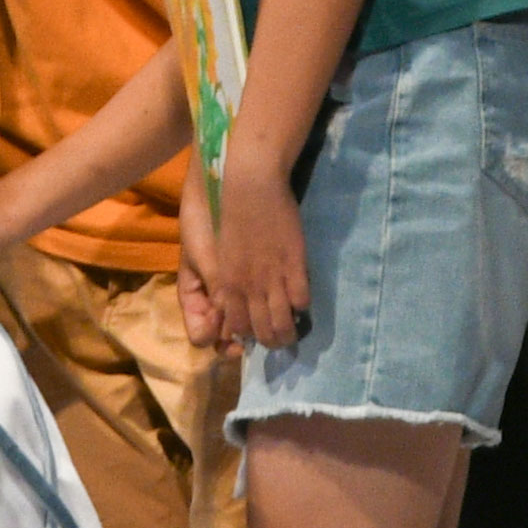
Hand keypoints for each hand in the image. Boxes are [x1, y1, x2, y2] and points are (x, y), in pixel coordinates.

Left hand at [181, 128, 311, 351]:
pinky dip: (302, 304)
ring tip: (293, 330)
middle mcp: (250, 287)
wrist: (250, 186)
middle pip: (264, 332)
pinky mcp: (295, 266)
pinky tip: (301, 299)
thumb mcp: (225, 254)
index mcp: (228, 284)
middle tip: (280, 338)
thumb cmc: (232, 215)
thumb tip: (241, 299)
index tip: (256, 330)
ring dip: (290, 332)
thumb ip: (233, 280)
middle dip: (272, 341)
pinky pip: (302, 300)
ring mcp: (274, 278)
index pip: (239, 327)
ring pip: (284, 323)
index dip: (249, 333)